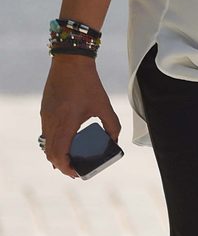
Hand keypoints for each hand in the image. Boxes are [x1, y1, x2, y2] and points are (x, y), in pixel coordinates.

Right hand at [40, 57, 120, 177]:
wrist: (70, 63)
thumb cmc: (88, 83)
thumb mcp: (104, 106)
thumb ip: (112, 126)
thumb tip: (114, 141)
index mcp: (66, 122)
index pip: (59, 153)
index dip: (67, 167)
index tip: (77, 172)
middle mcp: (52, 121)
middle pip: (50, 153)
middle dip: (62, 165)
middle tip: (76, 170)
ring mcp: (46, 116)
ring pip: (46, 144)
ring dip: (57, 154)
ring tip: (71, 159)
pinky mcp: (45, 111)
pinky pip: (46, 133)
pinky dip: (54, 143)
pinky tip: (65, 143)